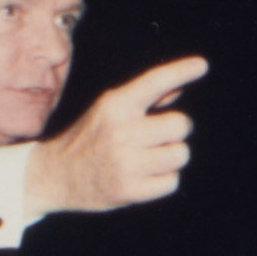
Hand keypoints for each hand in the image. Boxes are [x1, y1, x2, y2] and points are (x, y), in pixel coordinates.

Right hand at [28, 56, 206, 215]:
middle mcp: (120, 131)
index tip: (201, 65)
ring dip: (171, 157)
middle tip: (156, 138)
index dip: (180, 71)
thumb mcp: (109, 111)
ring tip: (148, 159)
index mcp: (114, 106)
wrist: (55, 176)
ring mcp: (125, 162)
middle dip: (175, 132)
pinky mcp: (130, 190)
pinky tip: (143, 177)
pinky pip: (172, 181)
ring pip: (181, 154)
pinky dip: (163, 180)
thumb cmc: (89, 139)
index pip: (154, 82)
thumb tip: (179, 86)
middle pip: (181, 124)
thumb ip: (145, 99)